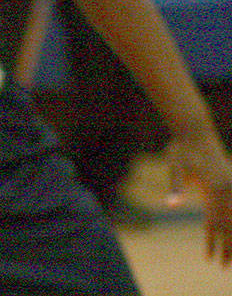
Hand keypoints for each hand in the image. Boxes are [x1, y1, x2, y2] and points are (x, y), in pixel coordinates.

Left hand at [166, 133, 231, 264]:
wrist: (194, 130)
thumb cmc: (181, 148)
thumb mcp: (174, 165)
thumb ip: (176, 186)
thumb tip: (171, 204)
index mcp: (214, 187)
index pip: (215, 222)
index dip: (213, 242)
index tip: (211, 259)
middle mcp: (226, 189)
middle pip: (230, 224)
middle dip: (229, 247)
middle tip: (226, 267)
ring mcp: (231, 186)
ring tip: (231, 256)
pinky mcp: (229, 182)